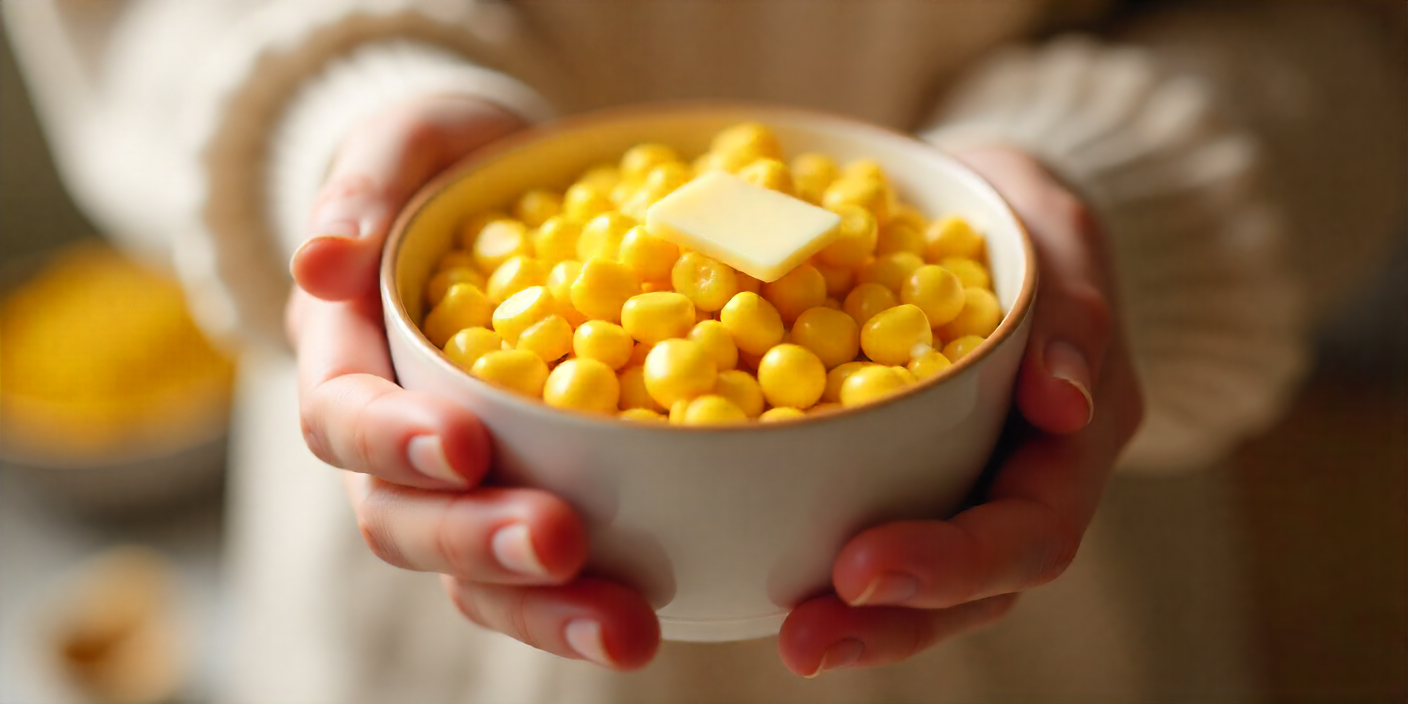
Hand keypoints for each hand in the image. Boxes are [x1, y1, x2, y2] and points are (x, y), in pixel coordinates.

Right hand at [285, 95, 660, 669]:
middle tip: (562, 544)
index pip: (343, 415)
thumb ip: (365, 181)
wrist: (507, 190)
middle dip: (477, 539)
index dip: (394, 439)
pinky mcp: (533, 489)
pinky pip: (548, 563)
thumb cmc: (450, 160)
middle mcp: (392, 436)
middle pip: (403, 518)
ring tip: (628, 631)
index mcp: (348, 355)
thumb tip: (322, 260)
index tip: (466, 445)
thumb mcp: (409, 139)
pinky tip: (657, 612)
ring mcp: (462, 478)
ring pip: (472, 570)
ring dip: (543, 606)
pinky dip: (591, 596)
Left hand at [778, 146, 1144, 676]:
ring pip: (926, 582)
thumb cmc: (1027, 219)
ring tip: (788, 637)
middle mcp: (1021, 481)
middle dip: (894, 622)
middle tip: (803, 641)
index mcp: (1073, 440)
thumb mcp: (1060, 235)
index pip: (1031, 530)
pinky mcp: (906, 470)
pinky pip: (869, 522)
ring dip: (856, 619)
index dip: (952, 562)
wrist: (990, 213)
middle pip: (975, 586)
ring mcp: (964, 483)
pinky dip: (820, 555)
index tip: (859, 570)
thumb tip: (1066, 407)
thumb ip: (1073, 313)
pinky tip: (760, 571)